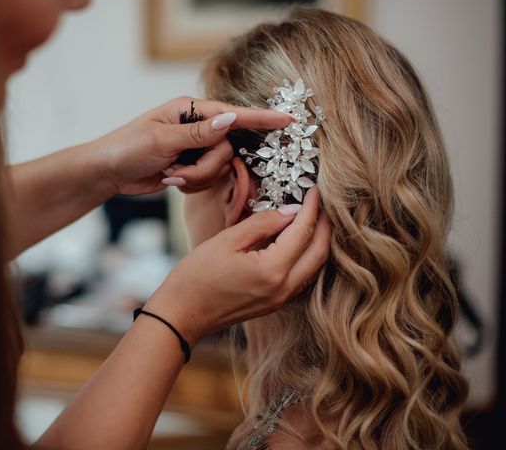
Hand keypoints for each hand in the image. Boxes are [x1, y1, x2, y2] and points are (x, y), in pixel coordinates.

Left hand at [93, 96, 293, 194]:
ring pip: (218, 167)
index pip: (232, 114)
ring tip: (170, 176)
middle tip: (176, 172)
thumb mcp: (161, 140)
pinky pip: (207, 179)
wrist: (108, 172)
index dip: (260, 119)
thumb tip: (231, 119)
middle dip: (205, 167)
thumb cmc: (127, 148)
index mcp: (189, 110)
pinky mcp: (192, 166)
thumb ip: (198, 133)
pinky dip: (190, 184)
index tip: (287, 120)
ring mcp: (196, 147)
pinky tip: (170, 181)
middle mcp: (197, 126)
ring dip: (195, 178)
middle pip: (226, 149)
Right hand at [145, 186, 330, 345]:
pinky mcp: (275, 304)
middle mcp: (283, 288)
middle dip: (323, 224)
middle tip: (319, 201)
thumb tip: (290, 211)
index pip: (303, 232)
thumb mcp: (227, 240)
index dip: (311, 208)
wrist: (181, 315)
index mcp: (271, 270)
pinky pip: (302, 277)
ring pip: (314, 266)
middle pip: (319, 252)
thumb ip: (262, 223)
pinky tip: (297, 242)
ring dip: (318, 241)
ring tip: (311, 218)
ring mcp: (281, 300)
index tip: (314, 189)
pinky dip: (306, 256)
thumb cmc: (196, 276)